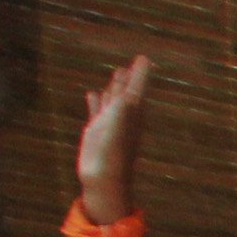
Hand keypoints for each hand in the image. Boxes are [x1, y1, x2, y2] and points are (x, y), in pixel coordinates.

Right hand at [77, 56, 153, 225]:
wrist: (104, 178)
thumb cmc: (116, 147)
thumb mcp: (125, 113)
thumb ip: (132, 91)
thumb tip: (142, 66)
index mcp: (134, 112)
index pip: (138, 87)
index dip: (141, 73)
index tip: (145, 58)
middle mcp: (123, 116)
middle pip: (127, 91)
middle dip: (129, 77)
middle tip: (133, 64)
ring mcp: (109, 123)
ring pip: (112, 99)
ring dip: (113, 86)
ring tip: (116, 72)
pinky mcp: (94, 131)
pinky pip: (96, 110)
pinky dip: (95, 101)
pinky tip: (91, 93)